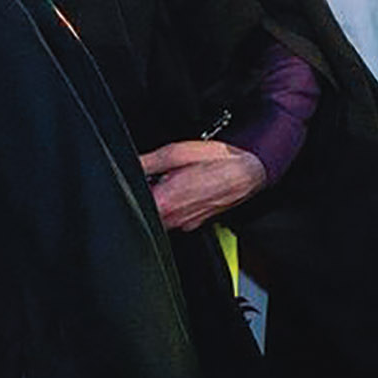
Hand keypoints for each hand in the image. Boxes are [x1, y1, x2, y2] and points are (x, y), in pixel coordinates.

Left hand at [140, 140, 266, 231]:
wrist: (249, 172)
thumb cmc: (219, 162)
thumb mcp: (177, 152)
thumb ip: (146, 161)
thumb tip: (128, 164)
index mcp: (163, 201)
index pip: (130, 198)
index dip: (134, 183)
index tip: (145, 174)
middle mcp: (172, 218)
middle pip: (144, 208)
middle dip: (150, 191)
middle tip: (166, 175)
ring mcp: (184, 224)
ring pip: (160, 214)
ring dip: (163, 199)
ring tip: (180, 181)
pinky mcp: (194, 224)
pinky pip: (176, 216)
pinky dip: (178, 205)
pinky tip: (190, 190)